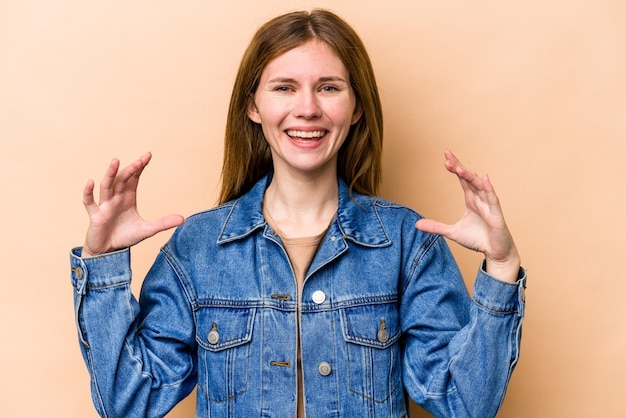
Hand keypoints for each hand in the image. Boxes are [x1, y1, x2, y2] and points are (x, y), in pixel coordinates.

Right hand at [82, 152, 184, 256]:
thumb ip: (163, 223)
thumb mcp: (147, 230)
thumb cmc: (125, 237)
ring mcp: (104, 206)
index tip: (148, 155)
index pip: (134, 179)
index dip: (140, 167)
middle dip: (131, 169)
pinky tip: (91, 182)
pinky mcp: (95, 216)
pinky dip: (88, 192)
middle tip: (140, 160)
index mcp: (128, 198)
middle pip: (122, 180)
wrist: (108, 252)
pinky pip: (89, 202)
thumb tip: (183, 219)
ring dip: (111, 174)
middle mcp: (116, 198)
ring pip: (106, 186)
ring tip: (116, 161)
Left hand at [415, 150, 520, 281]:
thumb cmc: (477, 239)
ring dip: (469, 176)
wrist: (495, 253)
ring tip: (458, 168)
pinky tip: (484, 178)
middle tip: (447, 156)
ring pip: (479, 186)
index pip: (462, 179)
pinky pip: (492, 199)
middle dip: (459, 167)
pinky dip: (488, 188)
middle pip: (469, 178)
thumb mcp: (452, 232)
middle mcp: (480, 198)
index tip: (445, 158)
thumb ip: (436, 227)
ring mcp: (489, 205)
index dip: (455, 168)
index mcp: (471, 199)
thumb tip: (416, 224)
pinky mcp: (496, 214)